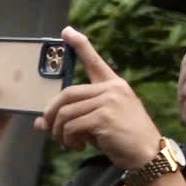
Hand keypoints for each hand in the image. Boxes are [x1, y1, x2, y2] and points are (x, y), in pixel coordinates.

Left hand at [39, 28, 164, 169]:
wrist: (145, 154)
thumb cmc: (121, 139)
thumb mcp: (95, 124)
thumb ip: (73, 117)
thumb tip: (40, 122)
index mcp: (113, 85)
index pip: (94, 61)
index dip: (80, 45)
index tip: (66, 31)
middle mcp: (112, 88)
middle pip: (66, 94)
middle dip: (51, 114)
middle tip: (50, 131)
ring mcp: (110, 101)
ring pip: (65, 113)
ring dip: (60, 133)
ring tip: (69, 143)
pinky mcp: (105, 117)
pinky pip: (71, 126)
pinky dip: (68, 140)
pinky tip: (78, 147)